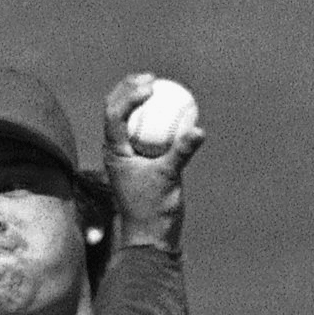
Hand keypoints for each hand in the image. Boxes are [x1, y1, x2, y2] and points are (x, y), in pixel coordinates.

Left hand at [101, 72, 196, 251]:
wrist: (149, 236)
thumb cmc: (153, 209)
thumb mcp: (170, 179)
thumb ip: (182, 153)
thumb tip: (199, 131)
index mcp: (114, 152)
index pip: (114, 114)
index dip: (130, 95)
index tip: (152, 87)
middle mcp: (115, 150)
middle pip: (114, 109)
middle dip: (128, 88)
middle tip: (151, 78)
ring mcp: (125, 155)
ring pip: (125, 118)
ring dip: (136, 99)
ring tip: (157, 85)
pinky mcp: (137, 161)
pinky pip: (143, 130)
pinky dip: (153, 117)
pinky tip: (170, 108)